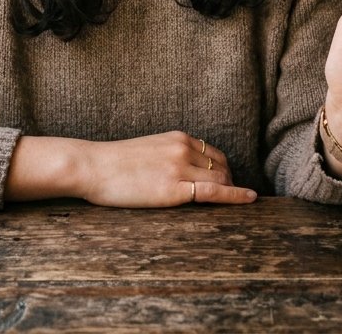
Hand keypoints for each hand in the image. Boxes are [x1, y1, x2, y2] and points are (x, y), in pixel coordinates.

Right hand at [75, 132, 256, 207]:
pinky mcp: (174, 190)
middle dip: (230, 182)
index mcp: (177, 138)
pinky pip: (213, 193)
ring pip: (220, 180)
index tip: (226, 181)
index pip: (214, 153)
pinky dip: (235, 196)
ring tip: (234, 203)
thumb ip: (169, 154)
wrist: (92, 166)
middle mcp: (183, 149)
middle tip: (230, 197)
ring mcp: (179, 169)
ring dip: (231, 191)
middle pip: (222, 167)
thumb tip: (183, 168)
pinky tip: (249, 199)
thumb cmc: (114, 162)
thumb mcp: (149, 148)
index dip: (224, 170)